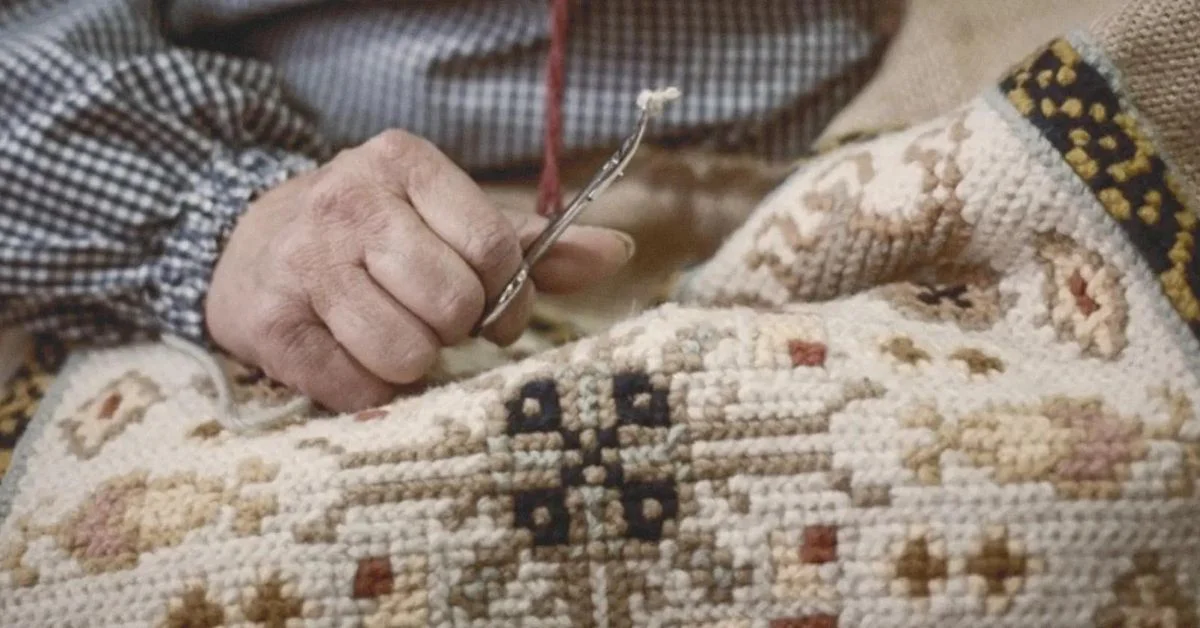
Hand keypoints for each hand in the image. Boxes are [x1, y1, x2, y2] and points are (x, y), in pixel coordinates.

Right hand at [205, 130, 633, 411]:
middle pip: (453, 305)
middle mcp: (350, 203)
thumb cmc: (373, 236)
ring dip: (412, 363)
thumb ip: (530, 242)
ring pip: (407, 354)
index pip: (495, 248)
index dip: (508, 297)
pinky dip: (368, 389)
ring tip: (390, 335)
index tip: (493, 308)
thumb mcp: (446, 220)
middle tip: (435, 323)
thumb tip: (619, 253)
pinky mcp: (268, 323)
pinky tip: (351, 355)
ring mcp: (303, 263)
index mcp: (404, 163)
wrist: (247, 244)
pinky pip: (356, 390)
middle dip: (456, 329)